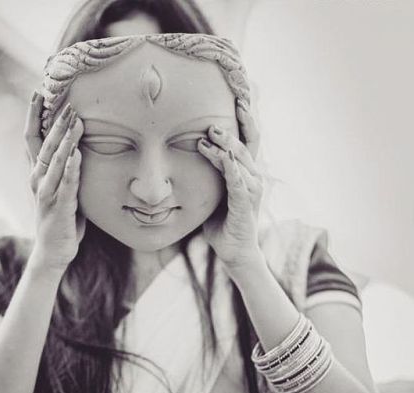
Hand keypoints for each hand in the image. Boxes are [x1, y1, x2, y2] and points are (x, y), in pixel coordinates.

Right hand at [24, 91, 84, 271]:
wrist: (53, 252)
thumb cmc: (62, 219)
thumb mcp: (62, 190)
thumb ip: (66, 171)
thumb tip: (80, 149)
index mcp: (37, 173)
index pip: (32, 138)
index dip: (35, 115)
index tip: (40, 92)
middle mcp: (38, 180)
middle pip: (43, 144)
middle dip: (55, 122)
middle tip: (66, 100)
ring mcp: (47, 194)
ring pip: (54, 161)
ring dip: (65, 140)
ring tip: (76, 120)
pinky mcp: (59, 208)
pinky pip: (66, 185)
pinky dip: (72, 169)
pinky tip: (78, 154)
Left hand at [197, 98, 262, 270]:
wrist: (235, 252)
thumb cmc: (222, 225)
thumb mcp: (211, 196)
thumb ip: (205, 178)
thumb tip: (181, 162)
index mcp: (246, 174)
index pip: (248, 140)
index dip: (244, 119)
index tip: (236, 98)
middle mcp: (254, 177)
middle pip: (247, 143)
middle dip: (234, 125)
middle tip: (220, 107)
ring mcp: (252, 189)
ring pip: (240, 158)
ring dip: (226, 143)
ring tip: (211, 130)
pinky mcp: (246, 202)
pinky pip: (237, 179)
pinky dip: (228, 165)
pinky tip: (219, 153)